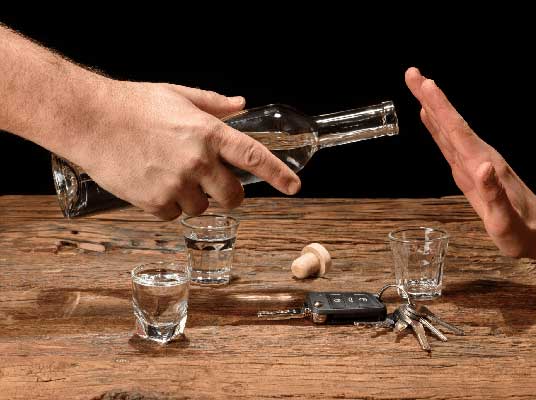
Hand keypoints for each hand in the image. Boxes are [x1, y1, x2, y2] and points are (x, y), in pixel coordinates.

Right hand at [64, 80, 300, 219]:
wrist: (88, 119)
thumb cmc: (132, 104)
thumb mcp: (178, 95)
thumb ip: (214, 104)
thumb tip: (241, 105)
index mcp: (208, 132)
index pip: (253, 156)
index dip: (278, 174)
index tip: (293, 187)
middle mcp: (197, 160)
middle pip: (233, 196)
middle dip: (229, 195)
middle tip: (216, 186)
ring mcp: (176, 183)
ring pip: (201, 208)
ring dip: (193, 198)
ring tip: (170, 176)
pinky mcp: (153, 201)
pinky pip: (173, 215)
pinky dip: (167, 206)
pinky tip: (152, 185)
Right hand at [404, 67, 535, 259]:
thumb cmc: (521, 232)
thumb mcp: (506, 222)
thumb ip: (494, 194)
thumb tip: (483, 167)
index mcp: (481, 167)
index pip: (457, 131)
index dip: (441, 108)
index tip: (427, 84)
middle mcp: (477, 159)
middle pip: (450, 123)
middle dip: (431, 98)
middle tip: (412, 73)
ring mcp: (474, 163)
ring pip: (449, 130)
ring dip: (433, 108)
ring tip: (419, 88)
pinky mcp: (472, 171)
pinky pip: (451, 143)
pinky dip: (438, 128)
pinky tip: (431, 119)